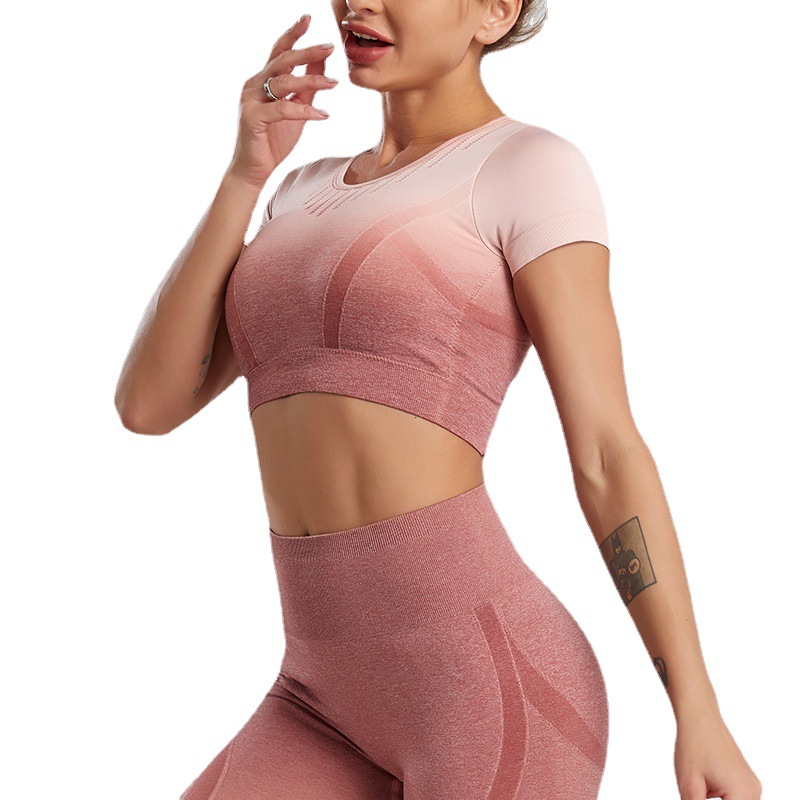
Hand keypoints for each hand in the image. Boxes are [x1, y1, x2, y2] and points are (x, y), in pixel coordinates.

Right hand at [228, 14, 337, 186]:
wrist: (255, 170)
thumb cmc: (273, 140)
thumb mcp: (296, 109)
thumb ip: (306, 88)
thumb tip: (322, 64)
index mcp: (263, 80)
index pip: (279, 52)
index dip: (294, 34)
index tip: (309, 18)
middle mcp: (254, 86)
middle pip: (282, 61)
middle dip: (306, 51)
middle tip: (329, 46)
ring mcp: (251, 101)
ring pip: (283, 83)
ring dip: (311, 81)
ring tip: (333, 83)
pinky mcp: (253, 119)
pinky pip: (282, 109)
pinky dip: (304, 111)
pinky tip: (323, 115)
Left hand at [674, 707, 761, 798]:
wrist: (699, 717)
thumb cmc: (694, 745)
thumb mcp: (689, 786)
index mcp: (744, 795)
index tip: (699, 799)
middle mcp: (753, 792)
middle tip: (698, 792)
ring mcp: (751, 785)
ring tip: (700, 786)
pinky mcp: (744, 779)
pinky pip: (734, 798)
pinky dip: (720, 798)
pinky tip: (703, 786)